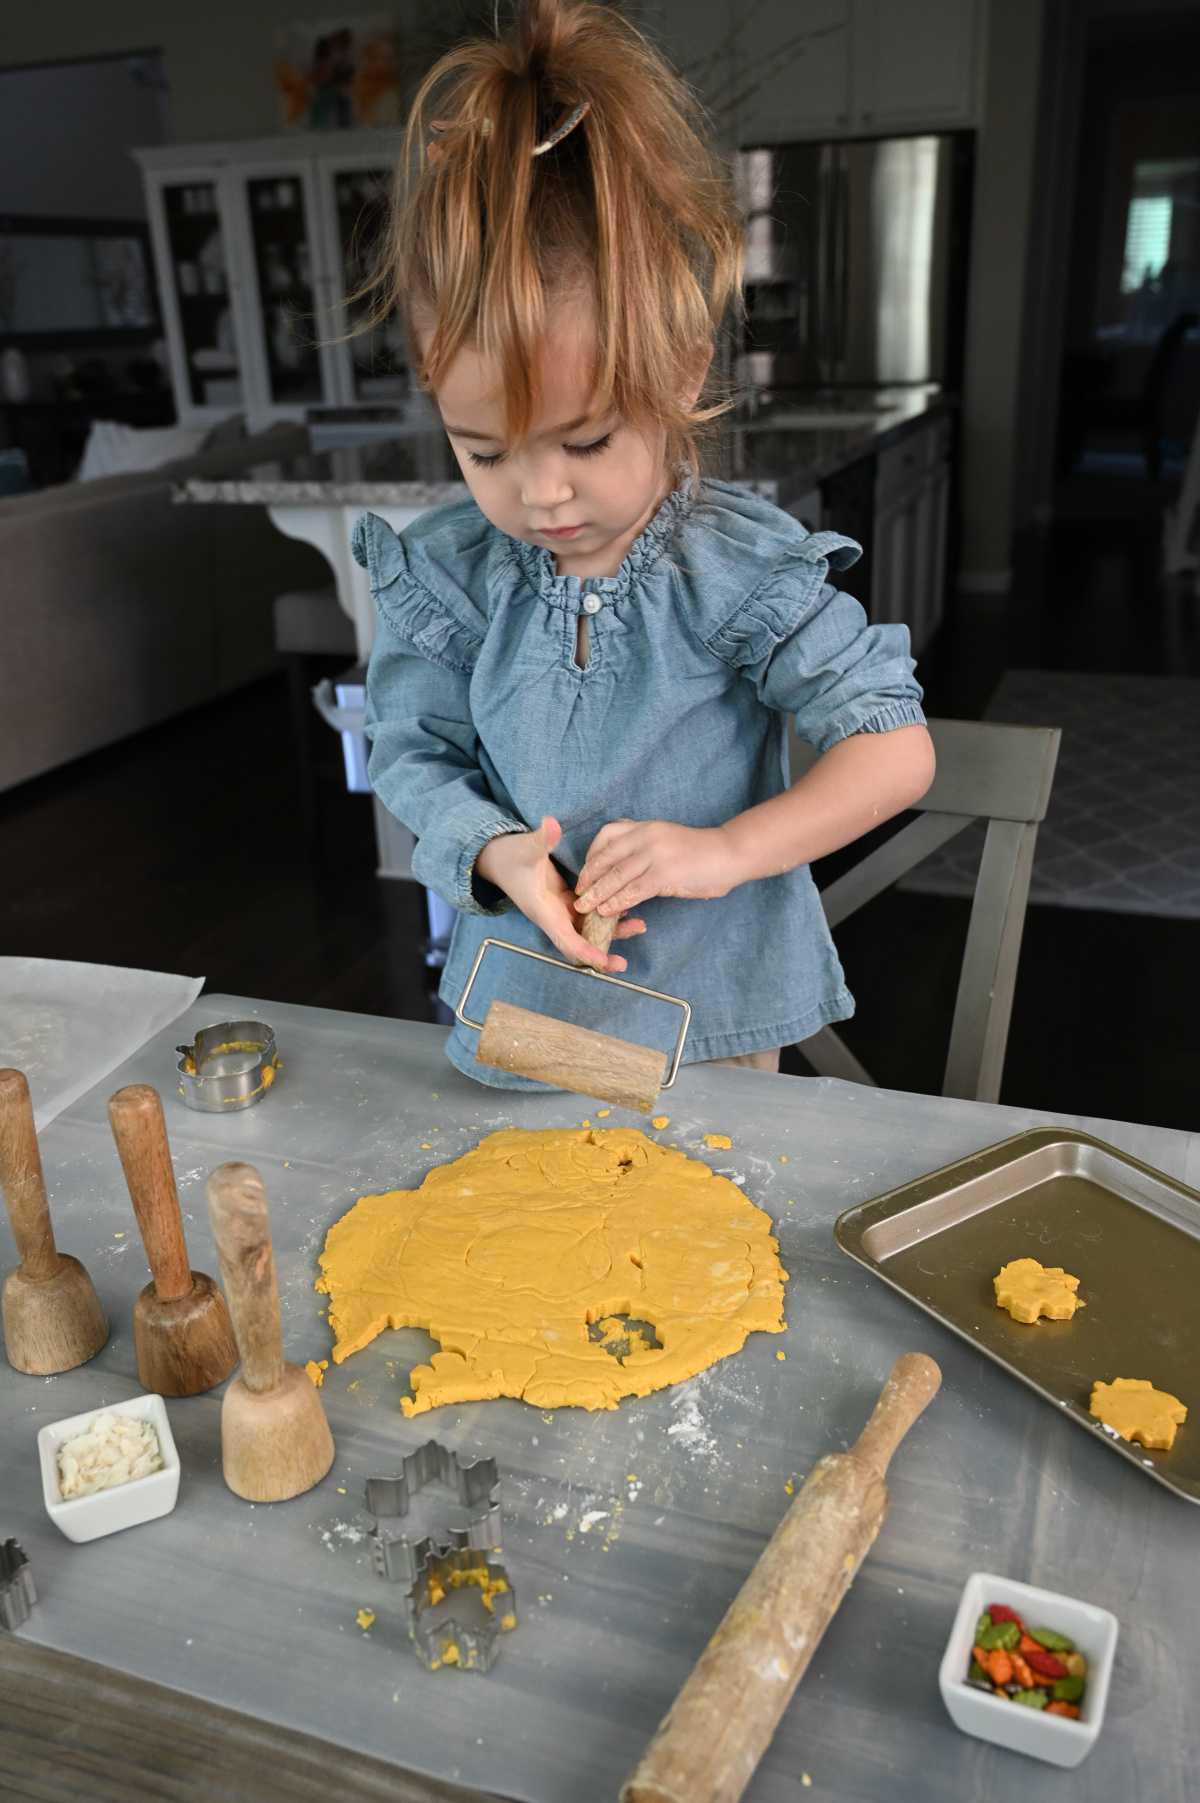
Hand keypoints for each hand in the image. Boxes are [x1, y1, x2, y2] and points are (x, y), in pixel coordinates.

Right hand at [475, 817, 645, 971]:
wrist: (500, 859)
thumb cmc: (511, 857)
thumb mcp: (526, 848)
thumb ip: (541, 840)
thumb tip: (552, 824)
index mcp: (544, 912)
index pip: (566, 940)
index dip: (586, 952)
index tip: (605, 961)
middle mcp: (554, 917)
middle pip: (581, 943)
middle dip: (602, 953)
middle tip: (624, 962)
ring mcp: (562, 911)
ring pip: (589, 931)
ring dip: (612, 932)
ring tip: (639, 925)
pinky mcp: (567, 902)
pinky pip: (590, 916)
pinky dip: (608, 915)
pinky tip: (628, 906)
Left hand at [575, 820, 742, 916]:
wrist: (730, 853)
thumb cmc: (701, 852)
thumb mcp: (667, 840)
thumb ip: (645, 849)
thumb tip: (622, 871)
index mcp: (645, 827)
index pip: (607, 835)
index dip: (592, 855)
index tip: (586, 872)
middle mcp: (646, 837)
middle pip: (607, 857)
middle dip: (589, 878)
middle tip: (578, 894)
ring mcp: (655, 855)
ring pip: (616, 876)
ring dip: (598, 894)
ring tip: (586, 908)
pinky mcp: (664, 874)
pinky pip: (633, 891)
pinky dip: (618, 902)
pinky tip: (609, 912)